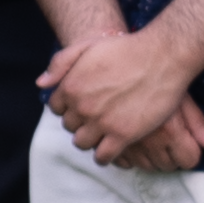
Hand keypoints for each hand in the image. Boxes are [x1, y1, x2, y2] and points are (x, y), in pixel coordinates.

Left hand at [42, 25, 203, 171]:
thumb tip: (41, 84)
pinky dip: (104, 156)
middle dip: (80, 123)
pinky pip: (103, 156)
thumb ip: (60, 63)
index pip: (57, 108)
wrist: (162, 56)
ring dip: (90, 140)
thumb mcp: (87, 46)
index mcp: (71, 86)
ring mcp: (102, 122)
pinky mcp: (122, 135)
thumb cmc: (125, 48)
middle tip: (96, 118)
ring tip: (103, 134)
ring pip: (82, 144)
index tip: (82, 106)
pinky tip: (113, 147)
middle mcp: (82, 107)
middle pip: (70, 126)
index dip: (69, 107)